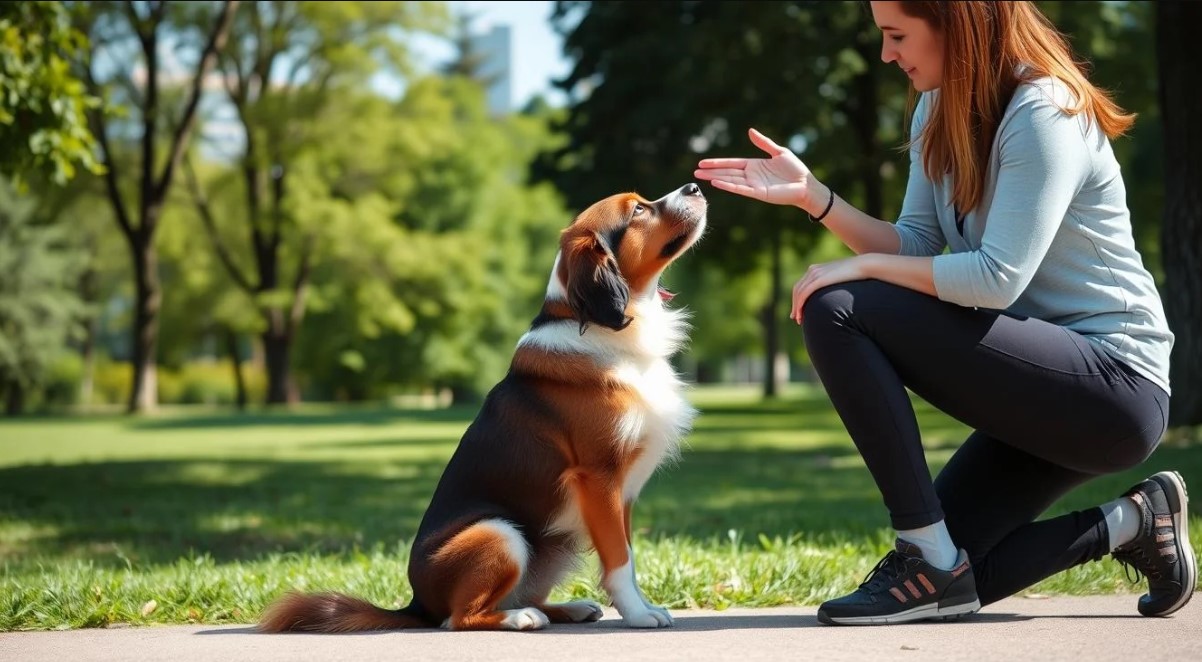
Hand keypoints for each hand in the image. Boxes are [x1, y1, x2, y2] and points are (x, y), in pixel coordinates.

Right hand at [694, 128, 823, 210]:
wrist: (806, 184)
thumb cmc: (795, 170)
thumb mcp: (778, 152)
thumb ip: (763, 143)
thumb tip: (750, 131)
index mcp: (754, 166)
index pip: (731, 163)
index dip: (717, 163)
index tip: (703, 163)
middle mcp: (751, 176)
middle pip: (727, 172)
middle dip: (711, 171)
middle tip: (695, 171)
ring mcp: (753, 185)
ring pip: (730, 180)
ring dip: (715, 177)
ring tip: (700, 176)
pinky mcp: (758, 193)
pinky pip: (740, 188)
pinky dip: (728, 185)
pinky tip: (716, 182)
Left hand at [791, 255, 871, 324]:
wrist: (864, 266)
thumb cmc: (856, 274)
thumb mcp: (840, 279)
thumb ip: (833, 285)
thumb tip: (834, 297)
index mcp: (816, 269)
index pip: (801, 285)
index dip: (797, 298)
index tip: (799, 310)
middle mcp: (813, 270)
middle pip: (797, 289)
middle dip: (795, 304)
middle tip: (796, 318)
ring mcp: (815, 274)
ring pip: (799, 293)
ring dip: (796, 307)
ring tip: (799, 320)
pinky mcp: (819, 279)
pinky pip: (804, 294)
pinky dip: (799, 305)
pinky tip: (800, 314)